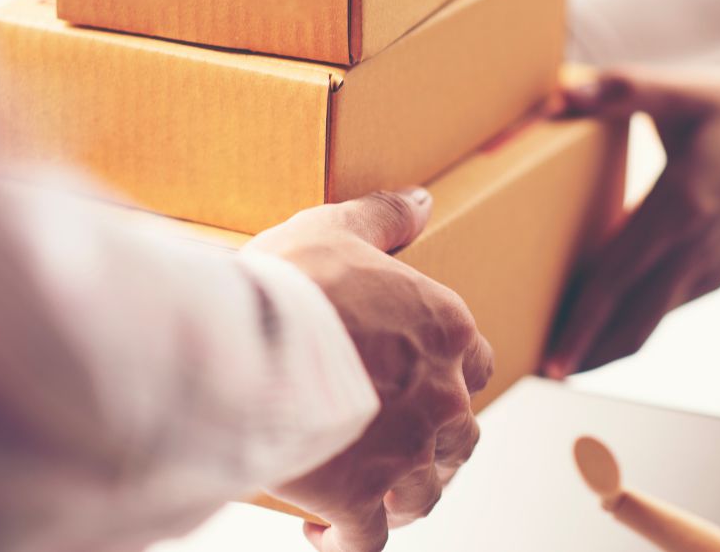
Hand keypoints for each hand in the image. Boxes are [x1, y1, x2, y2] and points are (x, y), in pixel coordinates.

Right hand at [245, 188, 492, 551]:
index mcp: (444, 330)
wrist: (245, 342)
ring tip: (371, 489)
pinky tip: (324, 531)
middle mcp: (441, 396)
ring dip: (403, 494)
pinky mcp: (359, 500)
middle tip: (397, 440)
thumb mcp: (338, 227)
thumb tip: (422, 201)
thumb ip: (384, 216)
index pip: (474, 364)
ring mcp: (405, 452)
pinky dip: (348, 541)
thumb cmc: (292, 281)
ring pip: (426, 492)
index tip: (422, 381)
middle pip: (460, 436)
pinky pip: (368, 541)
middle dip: (434, 442)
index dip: (450, 376)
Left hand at [543, 66, 719, 377]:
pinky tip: (607, 326)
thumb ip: (621, 90)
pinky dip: (632, 327)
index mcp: (677, 209)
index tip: (551, 358)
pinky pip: (664, 311)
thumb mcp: (685, 92)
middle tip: (538, 372)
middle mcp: (691, 252)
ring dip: (606, 348)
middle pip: (630, 322)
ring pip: (649, 325)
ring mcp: (707, 270)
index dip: (580, 323)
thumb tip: (560, 92)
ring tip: (564, 359)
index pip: (615, 278)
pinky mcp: (715, 275)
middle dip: (585, 353)